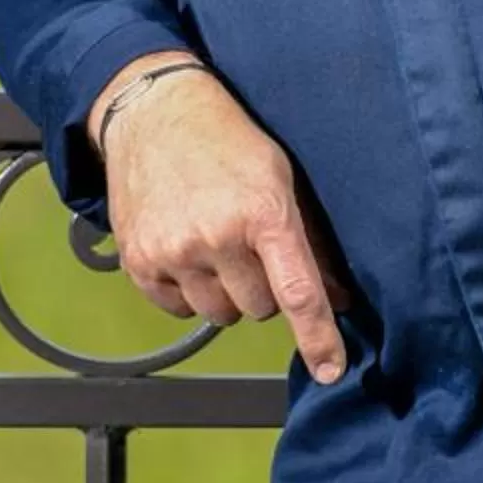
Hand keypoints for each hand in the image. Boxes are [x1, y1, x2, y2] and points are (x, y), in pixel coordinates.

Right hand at [97, 68, 352, 383]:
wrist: (155, 112)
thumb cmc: (228, 140)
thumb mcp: (280, 178)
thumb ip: (310, 242)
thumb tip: (342, 297)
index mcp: (263, 210)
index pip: (298, 290)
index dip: (318, 337)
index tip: (332, 370)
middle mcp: (218, 235)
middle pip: (259, 309)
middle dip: (262, 287)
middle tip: (249, 245)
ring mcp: (175, 251)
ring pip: (220, 314)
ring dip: (225, 292)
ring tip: (216, 243)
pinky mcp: (141, 263)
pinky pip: (179, 309)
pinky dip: (188, 290)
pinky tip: (186, 248)